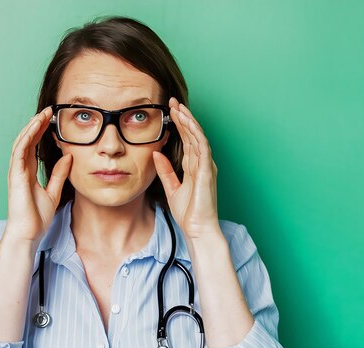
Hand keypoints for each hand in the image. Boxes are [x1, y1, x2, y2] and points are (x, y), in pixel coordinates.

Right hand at [5, 106, 72, 241]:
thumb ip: (59, 174)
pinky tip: (33, 128)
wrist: (28, 233)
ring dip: (31, 128)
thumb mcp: (54, 192)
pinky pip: (19, 152)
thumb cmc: (37, 217)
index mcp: (29, 173)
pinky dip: (26, 139)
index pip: (34, 146)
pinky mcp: (15, 176)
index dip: (41, 132)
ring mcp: (16, 172)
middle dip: (36, 125)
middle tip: (49, 111)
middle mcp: (21, 169)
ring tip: (42, 115)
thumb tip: (68, 157)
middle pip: (27, 140)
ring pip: (22, 143)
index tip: (51, 120)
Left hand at [152, 97, 220, 238]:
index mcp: (193, 167)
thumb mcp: (171, 188)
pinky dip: (196, 133)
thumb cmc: (188, 213)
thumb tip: (156, 153)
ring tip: (179, 107)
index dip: (179, 124)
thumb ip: (165, 170)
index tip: (169, 110)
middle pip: (192, 134)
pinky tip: (189, 123)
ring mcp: (206, 166)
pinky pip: (202, 148)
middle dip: (183, 117)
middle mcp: (202, 163)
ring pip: (198, 137)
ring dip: (189, 121)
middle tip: (172, 101)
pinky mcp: (207, 171)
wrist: (197, 229)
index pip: (186, 140)